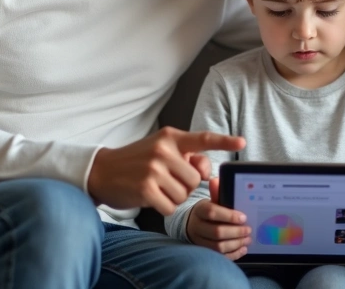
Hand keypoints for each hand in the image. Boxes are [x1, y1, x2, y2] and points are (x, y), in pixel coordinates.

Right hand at [87, 127, 243, 214]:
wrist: (101, 171)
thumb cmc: (136, 161)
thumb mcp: (161, 151)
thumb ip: (185, 157)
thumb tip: (205, 172)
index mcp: (170, 137)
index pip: (202, 139)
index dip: (224, 141)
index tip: (242, 142)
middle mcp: (163, 151)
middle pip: (195, 179)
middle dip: (185, 186)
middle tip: (166, 181)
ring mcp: (154, 170)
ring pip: (184, 195)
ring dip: (173, 197)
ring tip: (155, 188)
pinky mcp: (145, 189)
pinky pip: (170, 207)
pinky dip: (164, 207)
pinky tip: (151, 198)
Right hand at [186, 177, 250, 258]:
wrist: (194, 225)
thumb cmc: (208, 212)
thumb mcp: (211, 200)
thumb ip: (216, 192)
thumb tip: (216, 179)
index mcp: (200, 210)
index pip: (212, 213)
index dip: (229, 216)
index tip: (243, 217)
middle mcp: (197, 227)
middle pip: (217, 232)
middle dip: (236, 232)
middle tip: (248, 229)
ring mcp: (200, 241)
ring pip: (218, 246)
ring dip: (236, 243)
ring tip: (248, 239)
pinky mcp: (205, 252)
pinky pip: (219, 256)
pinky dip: (233, 254)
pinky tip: (243, 249)